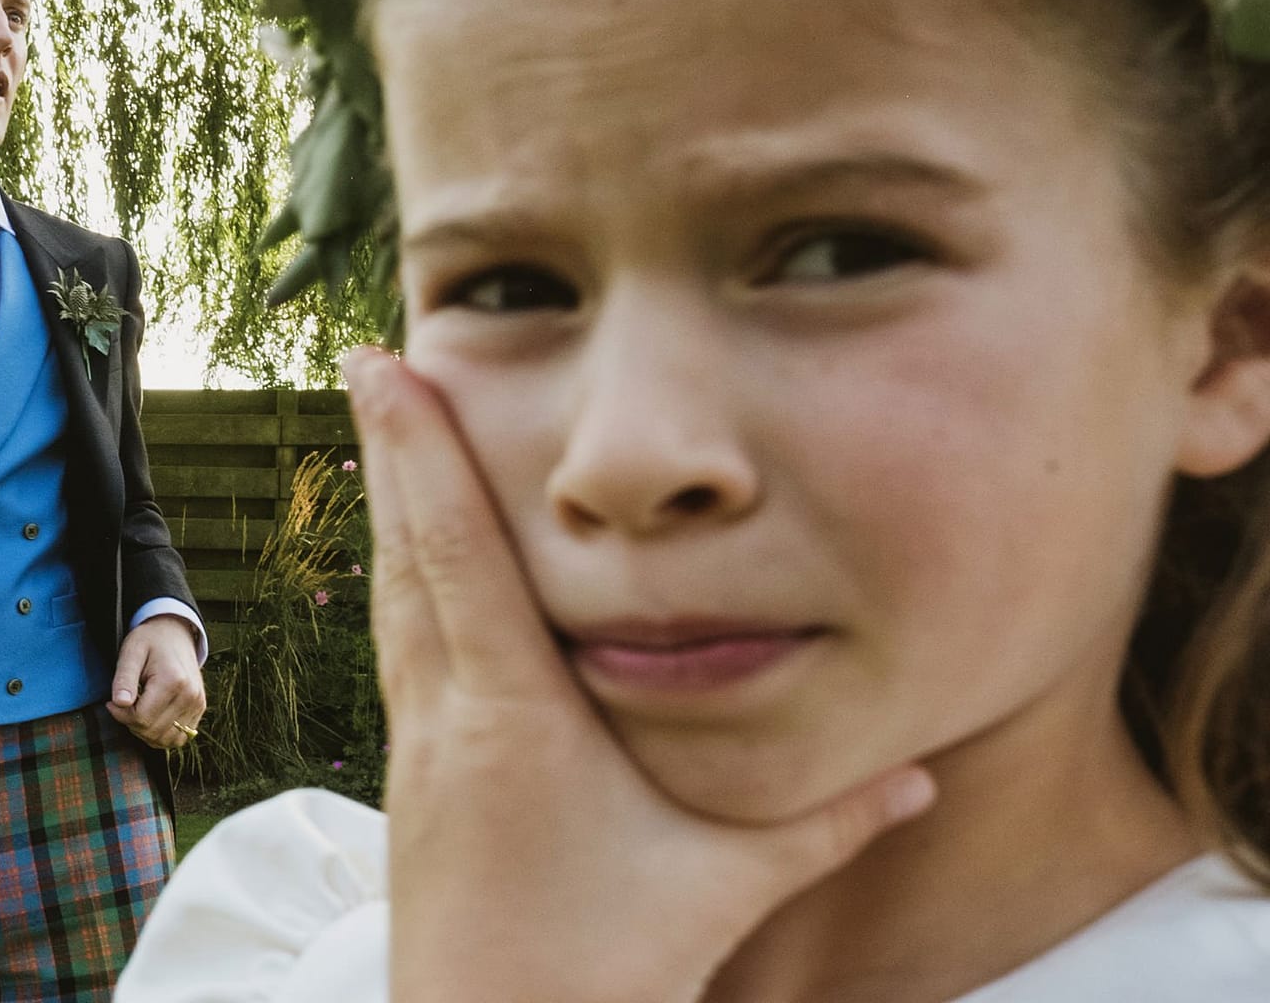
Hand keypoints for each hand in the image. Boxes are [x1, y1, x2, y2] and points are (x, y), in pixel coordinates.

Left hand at [108, 614, 206, 749]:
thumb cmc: (149, 641)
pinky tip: (151, 717)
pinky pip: (179, 738)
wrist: (175, 633)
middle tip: (123, 705)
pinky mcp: (200, 709)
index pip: (142, 718)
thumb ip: (124, 677)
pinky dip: (161, 734)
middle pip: (153, 732)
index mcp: (173, 681)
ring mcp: (198, 704)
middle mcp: (190, 696)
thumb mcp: (131, 652)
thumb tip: (119, 703)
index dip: (121, 715)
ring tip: (137, 710)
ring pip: (166, 740)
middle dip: (131, 723)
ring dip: (146, 733)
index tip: (111, 702)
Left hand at [343, 347, 935, 1002]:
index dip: (422, 454)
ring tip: (383, 426)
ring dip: (388, 506)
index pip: (461, 555)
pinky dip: (398, 576)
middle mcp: (448, 716)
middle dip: (390, 449)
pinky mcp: (410, 775)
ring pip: (392, 597)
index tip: (388, 368)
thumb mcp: (723, 887)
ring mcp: (417, 746)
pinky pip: (397, 646)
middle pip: (407, 553)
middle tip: (371, 354)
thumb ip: (827, 822)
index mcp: (514, 719)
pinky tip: (402, 556)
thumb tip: (924, 770)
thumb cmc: (599, 970)